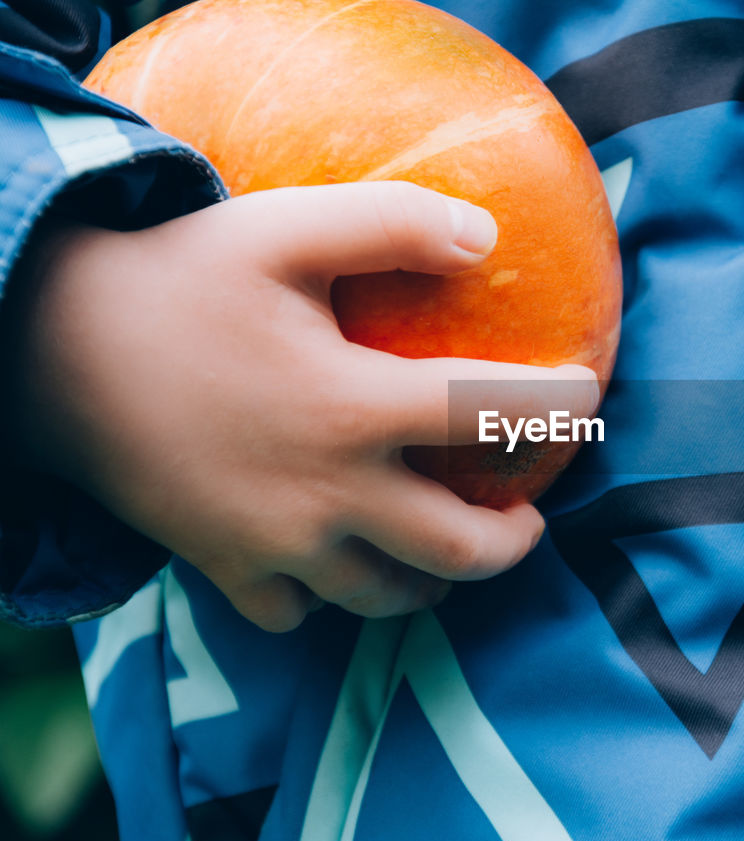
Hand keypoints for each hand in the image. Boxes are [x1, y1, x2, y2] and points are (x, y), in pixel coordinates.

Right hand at [2, 182, 597, 630]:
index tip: (589, 393)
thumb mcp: (286, 228)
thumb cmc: (176, 280)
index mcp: (353, 408)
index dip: (560, 405)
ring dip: (436, 578)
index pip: (492, 416)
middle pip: (460, 550)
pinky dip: (333, 596)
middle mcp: (326, 494)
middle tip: (528, 516)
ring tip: (446, 543)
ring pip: (388, 597)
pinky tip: (337, 556)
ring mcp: (275, 545)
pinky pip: (299, 613)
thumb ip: (394, 225)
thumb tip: (488, 238)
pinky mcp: (224, 568)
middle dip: (515, 542)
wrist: (45, 349)